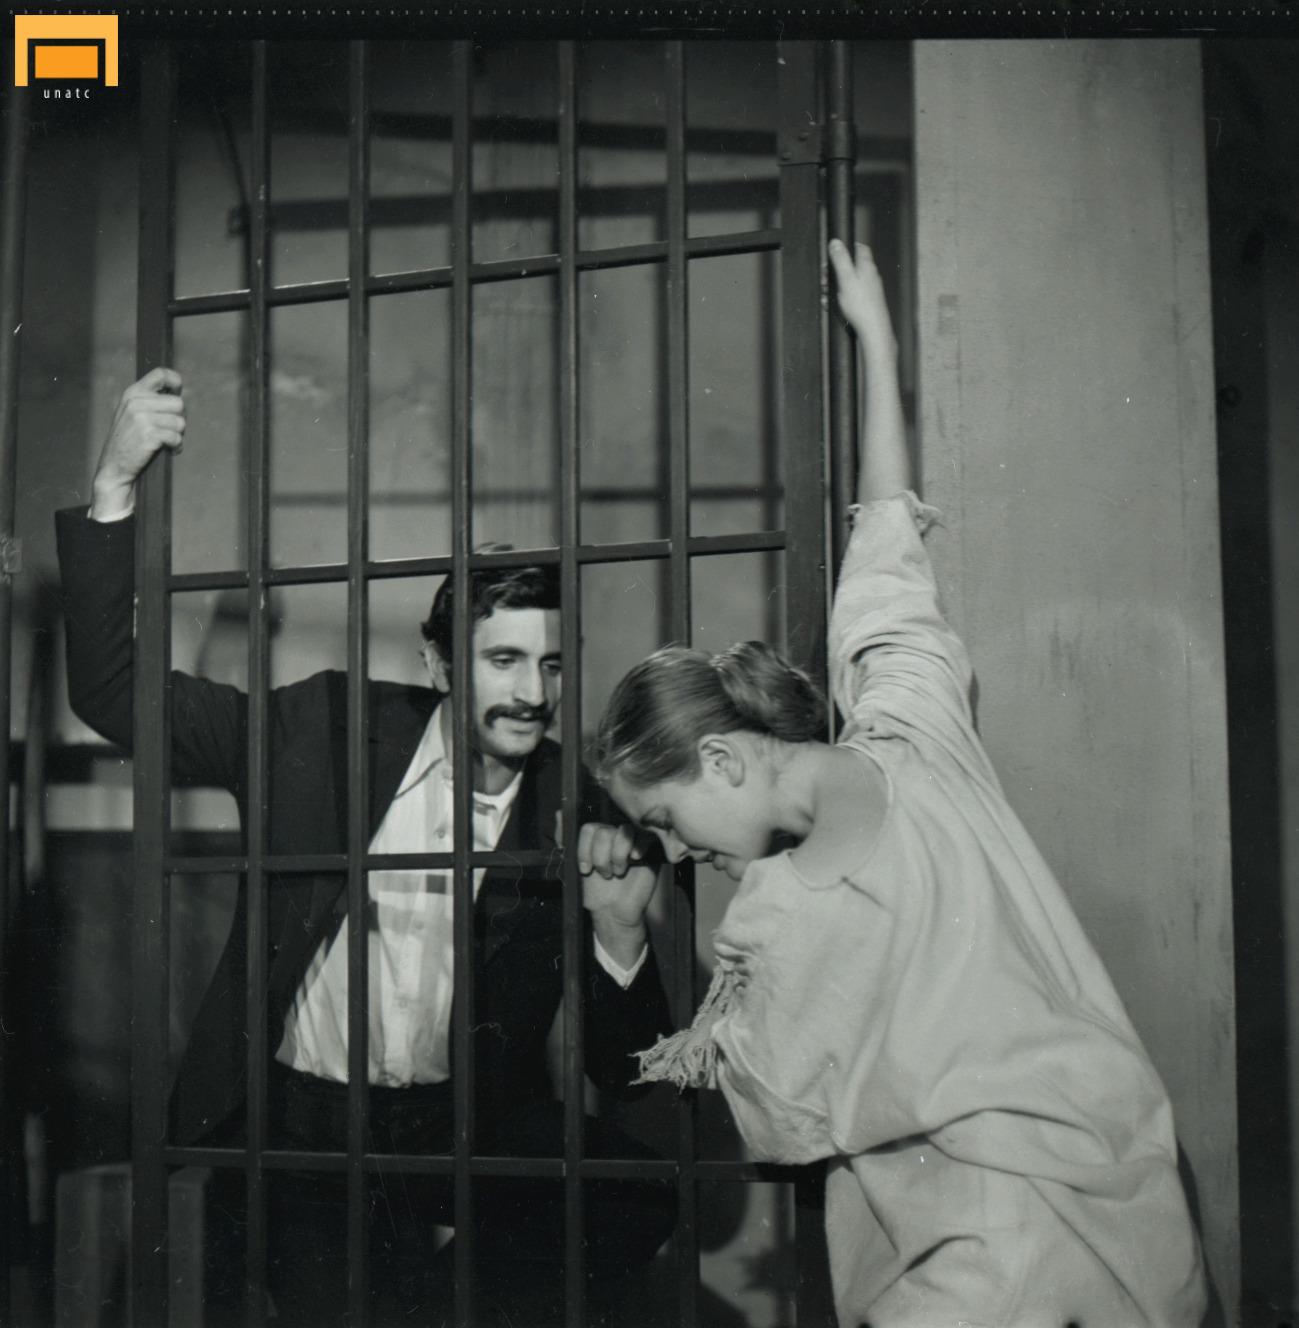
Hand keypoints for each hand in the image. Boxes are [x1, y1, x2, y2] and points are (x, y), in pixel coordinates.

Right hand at [91, 368, 185, 519]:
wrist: (115, 467)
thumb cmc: (130, 441)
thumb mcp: (133, 414)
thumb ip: (151, 402)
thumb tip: (180, 396)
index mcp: (132, 393)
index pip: (161, 374)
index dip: (176, 382)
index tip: (177, 393)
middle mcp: (136, 402)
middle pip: (178, 403)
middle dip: (179, 419)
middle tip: (171, 430)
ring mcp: (141, 418)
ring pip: (180, 422)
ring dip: (179, 435)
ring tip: (168, 443)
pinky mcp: (148, 434)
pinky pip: (177, 437)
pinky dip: (177, 446)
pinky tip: (169, 451)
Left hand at [578, 821, 659, 965]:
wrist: (614, 911)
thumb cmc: (593, 890)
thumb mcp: (572, 866)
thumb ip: (565, 839)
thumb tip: (558, 813)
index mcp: (596, 836)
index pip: (589, 828)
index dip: (585, 850)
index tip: (585, 869)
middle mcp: (614, 834)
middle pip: (604, 832)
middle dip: (600, 858)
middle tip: (604, 874)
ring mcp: (631, 840)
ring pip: (623, 832)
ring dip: (617, 856)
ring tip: (618, 872)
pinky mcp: (649, 848)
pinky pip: (644, 836)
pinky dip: (637, 847)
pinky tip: (634, 860)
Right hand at [828, 239, 897, 363]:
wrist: (873, 329)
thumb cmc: (861, 306)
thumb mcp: (845, 278)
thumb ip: (840, 259)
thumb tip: (835, 242)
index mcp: (866, 266)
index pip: (860, 247)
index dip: (847, 247)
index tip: (835, 253)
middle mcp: (870, 275)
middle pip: (852, 265)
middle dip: (836, 271)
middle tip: (826, 278)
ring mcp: (870, 288)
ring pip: (850, 281)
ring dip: (836, 286)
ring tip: (826, 294)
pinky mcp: (867, 301)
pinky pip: (851, 294)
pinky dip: (841, 297)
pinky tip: (833, 305)